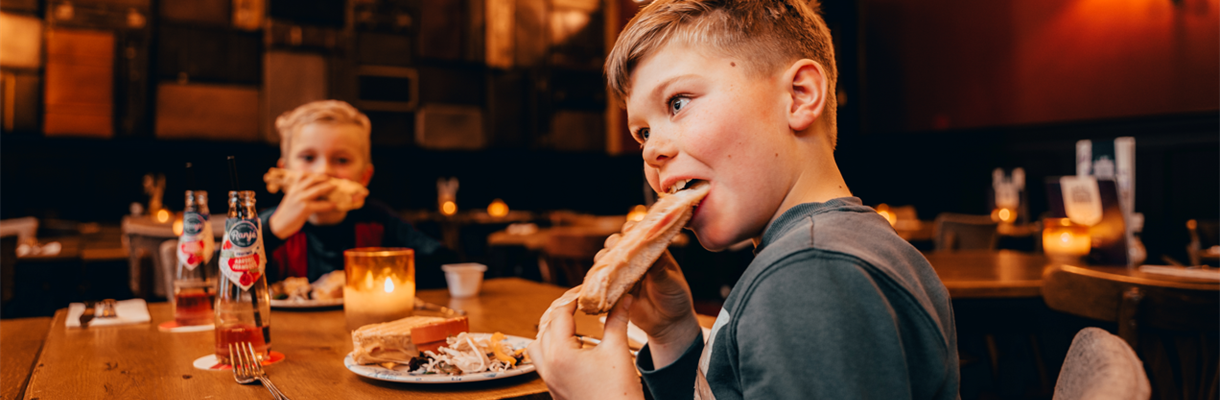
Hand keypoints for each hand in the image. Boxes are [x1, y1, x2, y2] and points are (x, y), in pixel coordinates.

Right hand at [268, 172, 336, 238]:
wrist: (279, 224)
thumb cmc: (288, 212)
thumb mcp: (291, 198)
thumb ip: (299, 192)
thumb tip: (314, 190)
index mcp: (293, 188)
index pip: (303, 175)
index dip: (314, 174)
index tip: (324, 175)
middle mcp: (296, 191)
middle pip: (312, 180)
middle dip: (324, 179)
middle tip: (333, 180)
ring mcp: (300, 199)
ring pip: (317, 190)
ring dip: (328, 188)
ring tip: (336, 187)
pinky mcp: (304, 208)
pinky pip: (320, 205)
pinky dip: (328, 205)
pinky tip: (334, 204)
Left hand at [528, 288, 643, 399]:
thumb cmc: (618, 393)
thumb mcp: (617, 351)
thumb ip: (617, 320)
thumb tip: (622, 297)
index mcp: (561, 354)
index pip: (559, 314)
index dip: (573, 298)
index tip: (587, 291)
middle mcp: (548, 366)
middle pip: (545, 326)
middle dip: (560, 311)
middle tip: (579, 302)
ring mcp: (549, 380)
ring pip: (537, 345)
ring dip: (551, 330)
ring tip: (572, 323)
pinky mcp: (554, 389)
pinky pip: (542, 361)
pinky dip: (552, 347)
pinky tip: (572, 346)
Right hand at [596, 224, 700, 367]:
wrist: (669, 323)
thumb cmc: (675, 298)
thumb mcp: (671, 282)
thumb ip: (660, 269)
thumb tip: (655, 252)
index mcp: (652, 252)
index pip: (639, 234)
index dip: (632, 229)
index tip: (629, 229)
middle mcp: (636, 260)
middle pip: (618, 244)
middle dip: (614, 243)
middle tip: (614, 246)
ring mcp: (624, 274)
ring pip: (607, 261)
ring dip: (604, 259)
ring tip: (605, 262)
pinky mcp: (615, 290)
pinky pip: (603, 282)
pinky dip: (598, 279)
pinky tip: (596, 279)